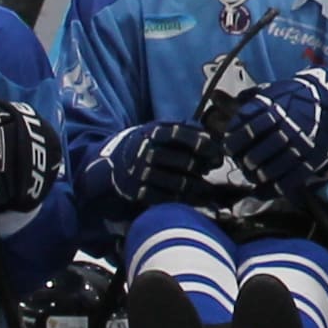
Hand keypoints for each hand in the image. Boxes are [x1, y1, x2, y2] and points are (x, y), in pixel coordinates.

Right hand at [86, 119, 223, 209]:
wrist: (112, 164)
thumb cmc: (145, 144)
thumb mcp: (157, 128)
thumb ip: (183, 128)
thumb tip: (211, 136)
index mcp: (153, 132)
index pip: (184, 136)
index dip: (204, 146)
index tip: (215, 154)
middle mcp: (146, 152)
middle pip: (185, 162)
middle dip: (202, 167)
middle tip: (208, 169)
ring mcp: (142, 173)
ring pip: (180, 183)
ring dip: (197, 186)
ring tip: (204, 187)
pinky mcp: (138, 192)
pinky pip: (167, 198)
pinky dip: (182, 199)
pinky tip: (189, 197)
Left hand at [220, 69, 327, 203]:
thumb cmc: (298, 99)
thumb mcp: (276, 92)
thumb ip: (252, 100)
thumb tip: (222, 97)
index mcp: (276, 112)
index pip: (247, 132)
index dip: (234, 143)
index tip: (229, 148)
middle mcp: (286, 131)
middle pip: (256, 154)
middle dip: (245, 162)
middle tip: (242, 162)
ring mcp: (300, 148)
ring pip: (271, 170)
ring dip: (258, 175)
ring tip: (254, 174)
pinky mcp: (310, 161)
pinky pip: (288, 181)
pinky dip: (273, 188)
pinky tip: (264, 190)